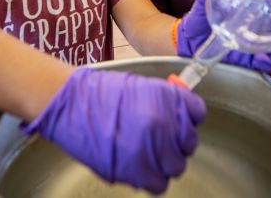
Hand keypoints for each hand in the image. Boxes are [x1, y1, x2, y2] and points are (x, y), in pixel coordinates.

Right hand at [22, 68, 205, 193]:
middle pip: (189, 143)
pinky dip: (153, 177)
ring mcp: (152, 150)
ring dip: (165, 161)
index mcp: (168, 99)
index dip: (189, 118)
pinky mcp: (137, 171)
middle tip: (162, 139)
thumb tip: (179, 115)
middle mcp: (165, 125)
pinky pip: (159, 183)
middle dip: (177, 142)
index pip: (198, 113)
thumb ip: (165, 101)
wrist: (72, 104)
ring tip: (148, 153)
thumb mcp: (141, 86)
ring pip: (176, 166)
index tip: (181, 121)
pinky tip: (142, 166)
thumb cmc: (100, 92)